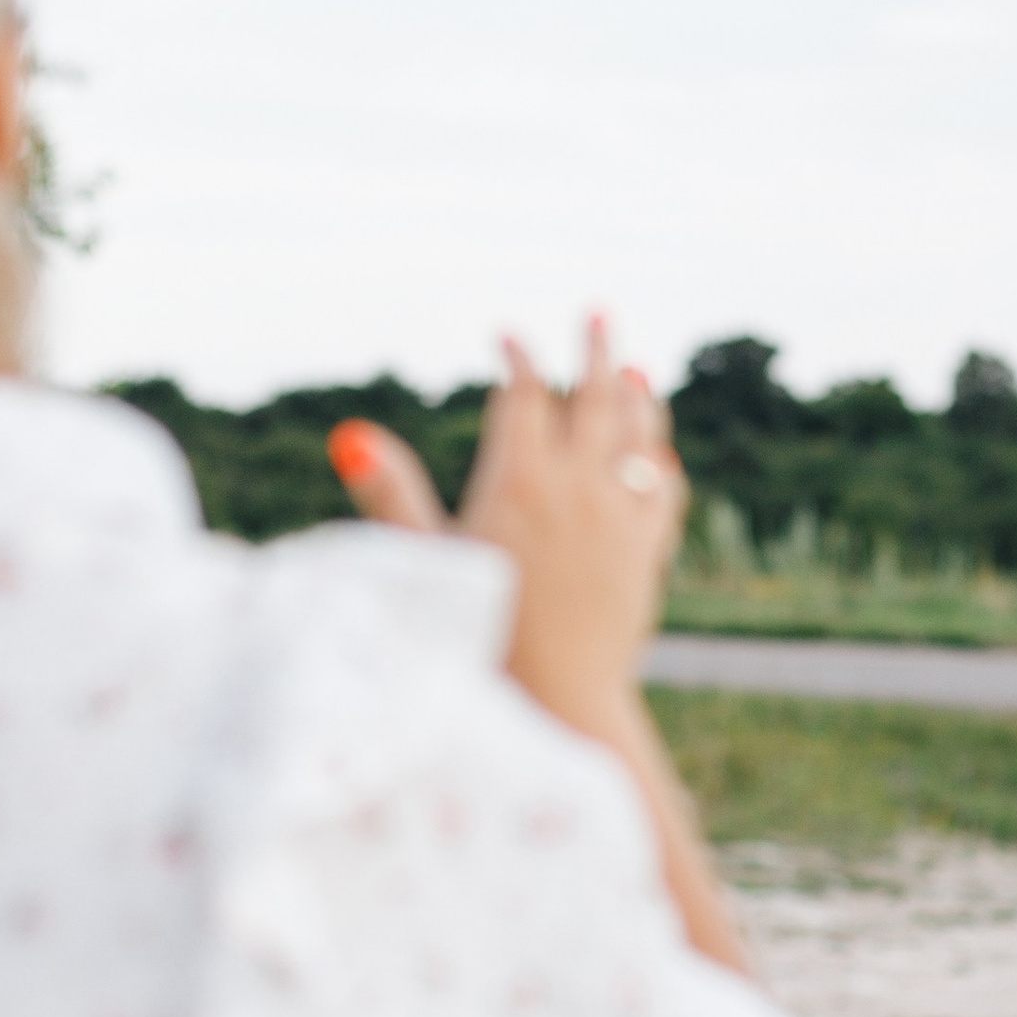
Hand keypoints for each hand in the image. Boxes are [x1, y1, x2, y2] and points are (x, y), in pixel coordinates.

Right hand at [329, 319, 685, 725]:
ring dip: (636, 397)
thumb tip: (352, 433)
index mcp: (518, 479)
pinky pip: (664, 489)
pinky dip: (659, 461)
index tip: (507, 338)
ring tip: (635, 371)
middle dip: (594, 351)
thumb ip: (391, 493)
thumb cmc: (475, 634)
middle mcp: (577, 485)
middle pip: (594, 397)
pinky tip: (657, 454)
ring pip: (638, 435)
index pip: (524, 394)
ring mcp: (621, 516)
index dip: (517, 359)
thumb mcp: (425, 559)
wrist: (555, 701)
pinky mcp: (649, 552)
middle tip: (597, 314)